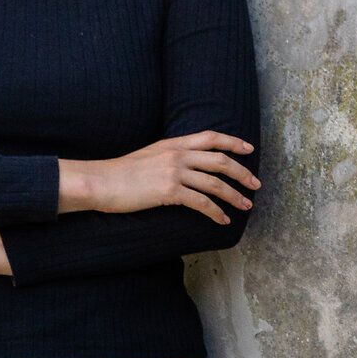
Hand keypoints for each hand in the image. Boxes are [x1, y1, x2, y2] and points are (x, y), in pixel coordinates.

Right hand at [60, 132, 259, 223]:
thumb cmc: (121, 173)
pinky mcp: (169, 191)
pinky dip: (215, 212)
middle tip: (256, 184)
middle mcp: (177, 155)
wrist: (100, 181)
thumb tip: (188, 164)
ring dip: (235, 196)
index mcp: (174, 144)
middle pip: (220, 160)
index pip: (211, 137)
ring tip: (246, 206)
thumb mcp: (150, 155)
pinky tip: (222, 220)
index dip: (233, 142)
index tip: (249, 148)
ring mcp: (174, 172)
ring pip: (215, 183)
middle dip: (242, 173)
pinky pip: (201, 203)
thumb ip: (171, 155)